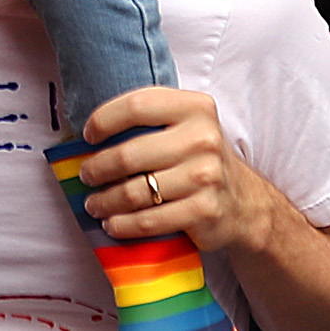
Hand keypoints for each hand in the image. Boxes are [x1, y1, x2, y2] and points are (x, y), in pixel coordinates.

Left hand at [65, 87, 287, 255]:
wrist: (244, 202)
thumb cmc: (200, 159)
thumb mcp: (186, 127)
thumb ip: (151, 121)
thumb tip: (91, 133)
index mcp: (195, 108)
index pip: (137, 105)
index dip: (104, 120)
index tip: (88, 136)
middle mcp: (203, 138)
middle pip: (129, 154)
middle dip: (98, 168)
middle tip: (86, 176)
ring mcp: (206, 176)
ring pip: (135, 192)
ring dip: (105, 201)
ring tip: (93, 203)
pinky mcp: (204, 210)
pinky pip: (150, 220)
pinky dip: (123, 225)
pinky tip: (112, 223)